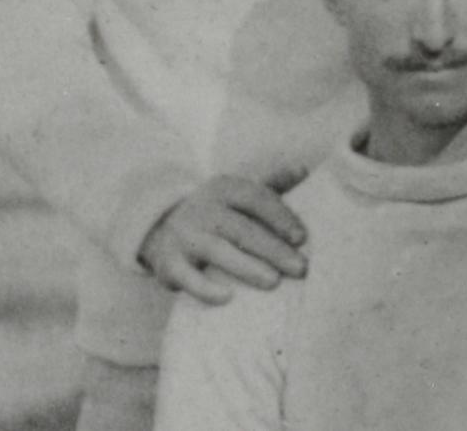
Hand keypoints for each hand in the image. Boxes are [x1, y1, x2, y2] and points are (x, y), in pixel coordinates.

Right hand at [138, 169, 309, 305]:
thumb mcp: (239, 192)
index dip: (280, 216)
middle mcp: (203, 208)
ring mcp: (185, 235)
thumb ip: (272, 182)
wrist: (162, 228)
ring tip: (274, 281)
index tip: (302, 238)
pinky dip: (206, 288)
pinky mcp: (169, 263)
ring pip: (218, 251)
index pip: (256, 198)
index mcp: (224, 188)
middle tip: (301, 269)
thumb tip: (304, 168)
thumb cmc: (217, 212)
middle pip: (242, 229)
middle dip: (273, 249)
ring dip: (247, 267)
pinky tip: (228, 297)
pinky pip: (187, 277)